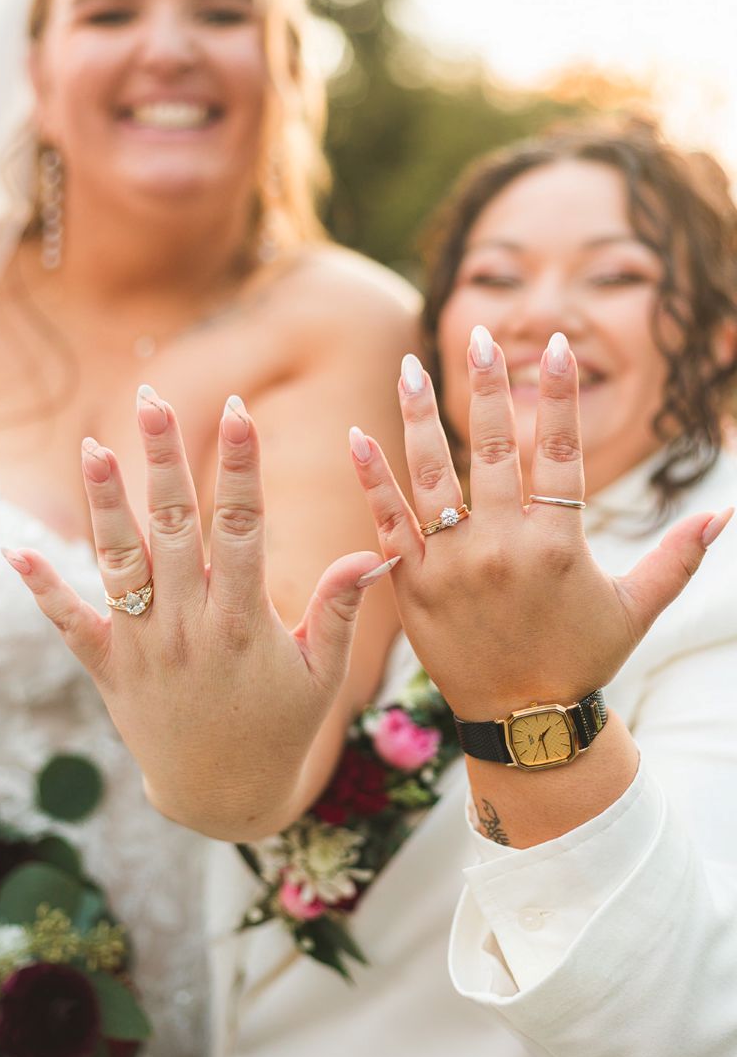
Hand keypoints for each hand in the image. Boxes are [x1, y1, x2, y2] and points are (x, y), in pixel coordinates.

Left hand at [3, 388, 390, 838]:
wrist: (223, 798)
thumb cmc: (283, 729)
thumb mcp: (322, 674)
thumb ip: (338, 609)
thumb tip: (376, 550)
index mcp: (245, 622)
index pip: (244, 527)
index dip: (241, 465)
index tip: (238, 409)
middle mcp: (189, 626)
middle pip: (174, 528)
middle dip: (164, 459)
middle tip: (151, 399)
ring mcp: (144, 647)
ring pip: (120, 563)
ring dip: (105, 505)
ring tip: (94, 449)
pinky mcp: (110, 669)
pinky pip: (71, 624)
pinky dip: (43, 589)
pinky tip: (15, 550)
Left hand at [350, 329, 731, 722]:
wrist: (522, 721)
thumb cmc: (581, 659)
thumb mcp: (636, 609)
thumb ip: (676, 558)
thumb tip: (726, 516)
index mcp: (556, 544)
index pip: (559, 451)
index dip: (557, 396)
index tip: (556, 345)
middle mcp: (501, 546)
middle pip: (490, 449)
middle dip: (485, 387)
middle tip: (481, 336)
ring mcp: (451, 564)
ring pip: (432, 475)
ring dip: (418, 417)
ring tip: (409, 368)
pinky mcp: (412, 584)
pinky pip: (387, 523)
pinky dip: (371, 480)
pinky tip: (356, 438)